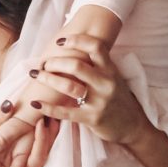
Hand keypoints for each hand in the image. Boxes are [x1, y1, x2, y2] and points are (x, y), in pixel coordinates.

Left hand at [33, 36, 147, 146]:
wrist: (132, 125)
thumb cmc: (117, 98)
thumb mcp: (113, 77)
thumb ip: (97, 65)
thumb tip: (72, 49)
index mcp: (111, 70)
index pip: (95, 47)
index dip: (76, 40)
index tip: (60, 41)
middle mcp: (106, 83)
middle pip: (76, 65)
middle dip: (54, 62)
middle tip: (43, 63)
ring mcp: (99, 101)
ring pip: (69, 86)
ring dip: (48, 79)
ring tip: (36, 75)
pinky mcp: (92, 118)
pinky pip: (66, 112)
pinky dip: (48, 107)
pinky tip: (35, 103)